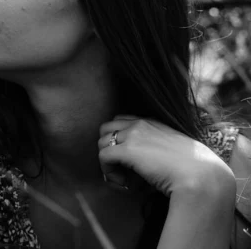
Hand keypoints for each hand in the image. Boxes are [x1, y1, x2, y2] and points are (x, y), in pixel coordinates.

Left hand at [97, 115, 234, 197]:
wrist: (202, 177)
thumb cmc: (194, 170)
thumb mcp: (173, 150)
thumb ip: (156, 150)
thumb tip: (143, 165)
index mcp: (152, 122)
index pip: (121, 121)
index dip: (118, 139)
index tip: (126, 158)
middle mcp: (140, 123)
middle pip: (105, 129)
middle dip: (107, 147)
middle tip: (120, 168)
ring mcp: (133, 135)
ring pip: (101, 143)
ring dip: (107, 162)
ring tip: (123, 179)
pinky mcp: (128, 150)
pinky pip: (103, 156)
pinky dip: (108, 171)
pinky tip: (123, 183)